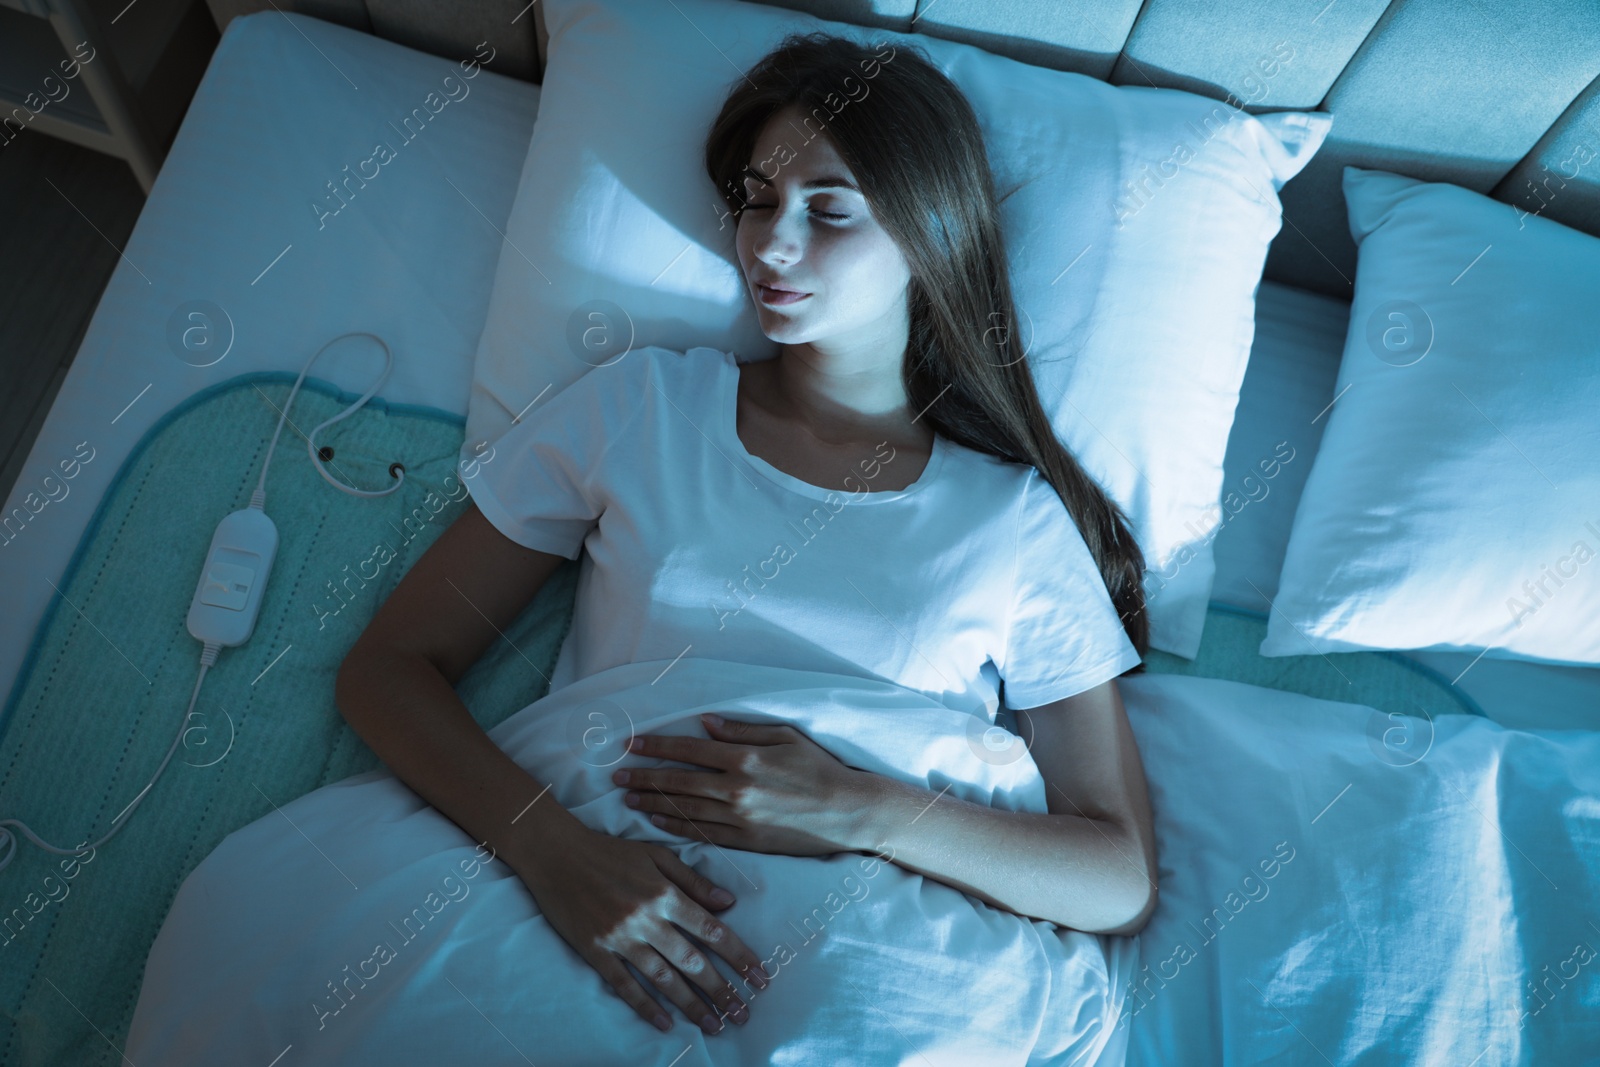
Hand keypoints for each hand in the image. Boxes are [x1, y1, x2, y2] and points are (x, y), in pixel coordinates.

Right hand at [512, 824, 770, 1035]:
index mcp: (665, 893)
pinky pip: (625, 986)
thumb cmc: (610, 852)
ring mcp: (620, 939)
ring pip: (664, 979)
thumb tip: (729, 902)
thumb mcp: (657, 855)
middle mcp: (646, 919)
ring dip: (692, 1006)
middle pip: (692, 962)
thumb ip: (693, 880)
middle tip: (744, 1014)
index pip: (711, 930)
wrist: (556, 854)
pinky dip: (646, 1007)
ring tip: (715, 1025)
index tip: (760, 976)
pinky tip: (666, 1024)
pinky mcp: (596, 952)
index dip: (738, 956)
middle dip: (722, 990)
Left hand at [613, 713, 862, 856]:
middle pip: (678, 781)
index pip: (689, 750)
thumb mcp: (786, 737)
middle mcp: (736, 788)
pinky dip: (676, 826)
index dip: (657, 746)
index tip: (631, 744)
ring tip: (627, 798)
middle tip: (616, 775)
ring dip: (652, 802)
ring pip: (684, 809)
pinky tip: (656, 821)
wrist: (847, 812)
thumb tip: (706, 723)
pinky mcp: (746, 841)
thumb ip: (743, 730)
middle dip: (643, 777)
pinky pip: (702, 833)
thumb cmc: (820, 768)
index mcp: (744, 758)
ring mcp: (740, 818)